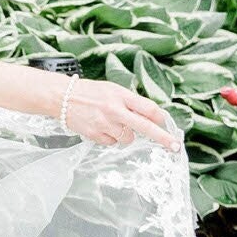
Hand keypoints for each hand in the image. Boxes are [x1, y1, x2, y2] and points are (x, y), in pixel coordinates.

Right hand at [48, 76, 177, 149]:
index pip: (148, 108)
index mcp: (121, 95)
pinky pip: (112, 143)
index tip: (167, 124)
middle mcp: (115, 110)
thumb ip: (131, 102)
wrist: (61, 97)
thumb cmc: (89, 92)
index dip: (160, 118)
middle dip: (162, 137)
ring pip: (128, 138)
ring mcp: (105, 124)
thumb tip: (150, 116)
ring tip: (112, 123)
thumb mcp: (112, 90)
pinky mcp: (95, 135)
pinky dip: (110, 138)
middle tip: (174, 146)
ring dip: (125, 134)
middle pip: (145, 126)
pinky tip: (101, 127)